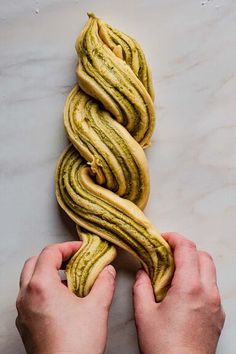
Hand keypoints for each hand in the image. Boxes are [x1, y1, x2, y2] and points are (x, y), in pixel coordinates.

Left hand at [16, 241, 115, 353]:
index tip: (82, 249)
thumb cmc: (77, 344)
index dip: (68, 247)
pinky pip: (30, 297)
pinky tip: (62, 300)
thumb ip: (104, 282)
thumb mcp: (97, 307)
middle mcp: (26, 296)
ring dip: (48, 273)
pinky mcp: (25, 324)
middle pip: (34, 262)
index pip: (49, 252)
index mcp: (41, 286)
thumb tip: (108, 270)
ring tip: (70, 279)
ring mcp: (23, 311)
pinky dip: (43, 289)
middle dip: (54, 257)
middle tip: (73, 259)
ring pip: (29, 280)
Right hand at [133, 232, 224, 353]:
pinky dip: (200, 280)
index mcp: (190, 288)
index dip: (175, 238)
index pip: (188, 248)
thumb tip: (143, 272)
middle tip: (168, 254)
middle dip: (186, 249)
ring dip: (194, 264)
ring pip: (210, 271)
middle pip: (203, 256)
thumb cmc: (163, 347)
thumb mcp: (144, 314)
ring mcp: (216, 305)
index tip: (163, 238)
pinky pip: (212, 288)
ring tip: (175, 273)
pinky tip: (184, 293)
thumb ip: (141, 286)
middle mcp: (208, 293)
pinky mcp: (218, 316)